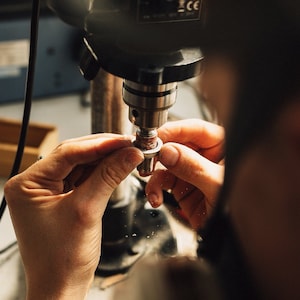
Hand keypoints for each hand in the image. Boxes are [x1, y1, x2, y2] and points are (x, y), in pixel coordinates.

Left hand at [4, 134, 142, 298]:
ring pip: (81, 165)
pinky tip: (117, 166)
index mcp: (28, 184)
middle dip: (104, 150)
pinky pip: (84, 177)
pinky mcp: (62, 197)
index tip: (123, 141)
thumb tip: (129, 154)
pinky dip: (102, 172)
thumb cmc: (61, 260)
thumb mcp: (87, 210)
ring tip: (127, 154)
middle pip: (74, 156)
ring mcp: (48, 190)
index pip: (68, 153)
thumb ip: (109, 176)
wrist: (61, 287)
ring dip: (105, 160)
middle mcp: (35, 184)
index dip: (100, 144)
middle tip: (129, 145)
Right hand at [145, 119, 223, 229]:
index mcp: (222, 148)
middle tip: (146, 158)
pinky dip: (155, 188)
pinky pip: (162, 181)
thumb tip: (169, 152)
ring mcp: (191, 171)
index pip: (197, 129)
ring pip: (165, 163)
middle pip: (176, 144)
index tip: (157, 136)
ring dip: (154, 173)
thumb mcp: (217, 185)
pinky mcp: (181, 186)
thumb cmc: (238, 209)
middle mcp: (205, 156)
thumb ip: (193, 167)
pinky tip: (156, 197)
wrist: (231, 237)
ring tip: (151, 183)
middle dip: (159, 152)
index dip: (175, 130)